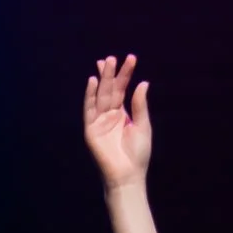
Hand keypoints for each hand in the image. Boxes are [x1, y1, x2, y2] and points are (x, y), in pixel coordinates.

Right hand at [84, 53, 150, 187]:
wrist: (128, 175)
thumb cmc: (138, 154)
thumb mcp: (142, 126)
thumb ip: (140, 105)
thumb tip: (143, 83)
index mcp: (122, 114)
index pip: (123, 89)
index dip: (126, 74)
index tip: (131, 58)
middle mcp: (109, 115)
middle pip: (110, 90)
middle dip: (112, 74)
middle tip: (114, 57)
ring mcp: (99, 121)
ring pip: (100, 96)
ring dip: (102, 80)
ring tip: (105, 63)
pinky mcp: (91, 129)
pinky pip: (89, 109)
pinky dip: (90, 95)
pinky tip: (92, 81)